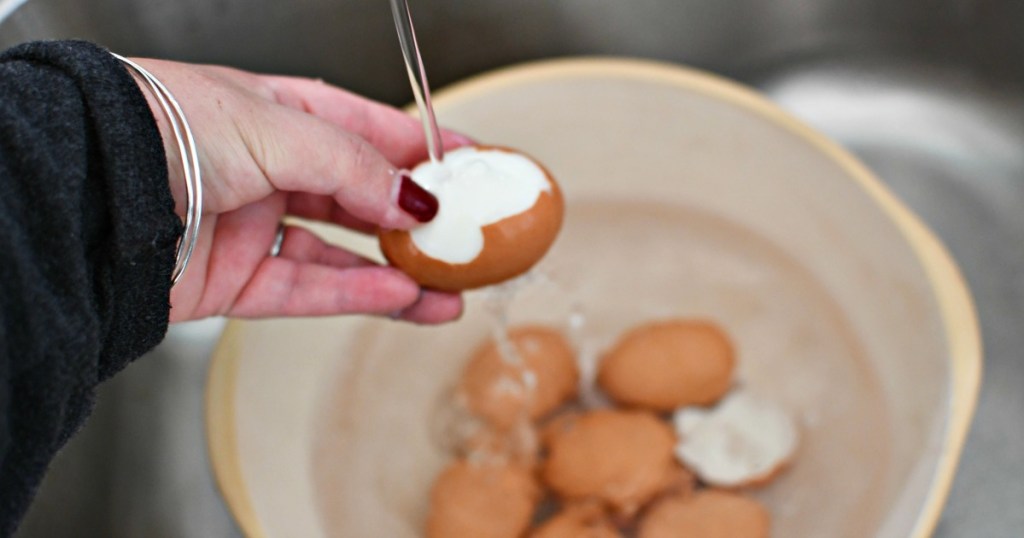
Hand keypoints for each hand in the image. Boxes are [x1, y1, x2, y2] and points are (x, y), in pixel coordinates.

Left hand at [129, 59, 467, 323]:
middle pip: (356, 197)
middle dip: (411, 217)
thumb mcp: (280, 130)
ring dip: (395, 271)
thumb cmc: (165, 130)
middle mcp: (263, 170)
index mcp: (272, 114)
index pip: (361, 129)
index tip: (465, 159)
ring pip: (339, 254)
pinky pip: (307, 291)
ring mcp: (249, 227)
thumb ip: (356, 167)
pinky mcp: (233, 282)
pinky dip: (355, 295)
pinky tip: (400, 297)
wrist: (93, 193)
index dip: (414, 146)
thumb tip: (416, 198)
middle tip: (463, 233)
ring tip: (446, 287)